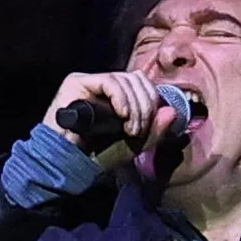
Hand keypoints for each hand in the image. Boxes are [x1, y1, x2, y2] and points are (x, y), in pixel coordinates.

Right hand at [42, 70, 177, 157]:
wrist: (69, 161)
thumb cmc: (100, 153)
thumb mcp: (135, 145)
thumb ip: (154, 131)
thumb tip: (172, 111)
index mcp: (119, 95)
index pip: (143, 83)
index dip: (153, 100)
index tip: (149, 125)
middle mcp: (104, 84)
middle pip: (137, 79)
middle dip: (146, 106)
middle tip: (138, 130)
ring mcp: (90, 81)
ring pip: (125, 79)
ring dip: (134, 107)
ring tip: (129, 129)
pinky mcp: (77, 82)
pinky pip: (109, 82)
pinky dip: (121, 98)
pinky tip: (122, 116)